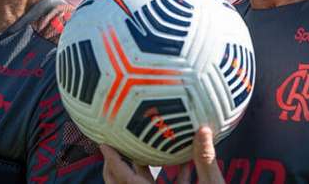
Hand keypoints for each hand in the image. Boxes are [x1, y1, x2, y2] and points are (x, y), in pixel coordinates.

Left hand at [99, 127, 224, 183]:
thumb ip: (205, 160)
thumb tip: (203, 129)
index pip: (126, 180)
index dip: (113, 161)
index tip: (104, 144)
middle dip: (117, 167)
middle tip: (114, 146)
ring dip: (140, 170)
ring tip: (141, 148)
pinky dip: (168, 178)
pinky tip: (183, 163)